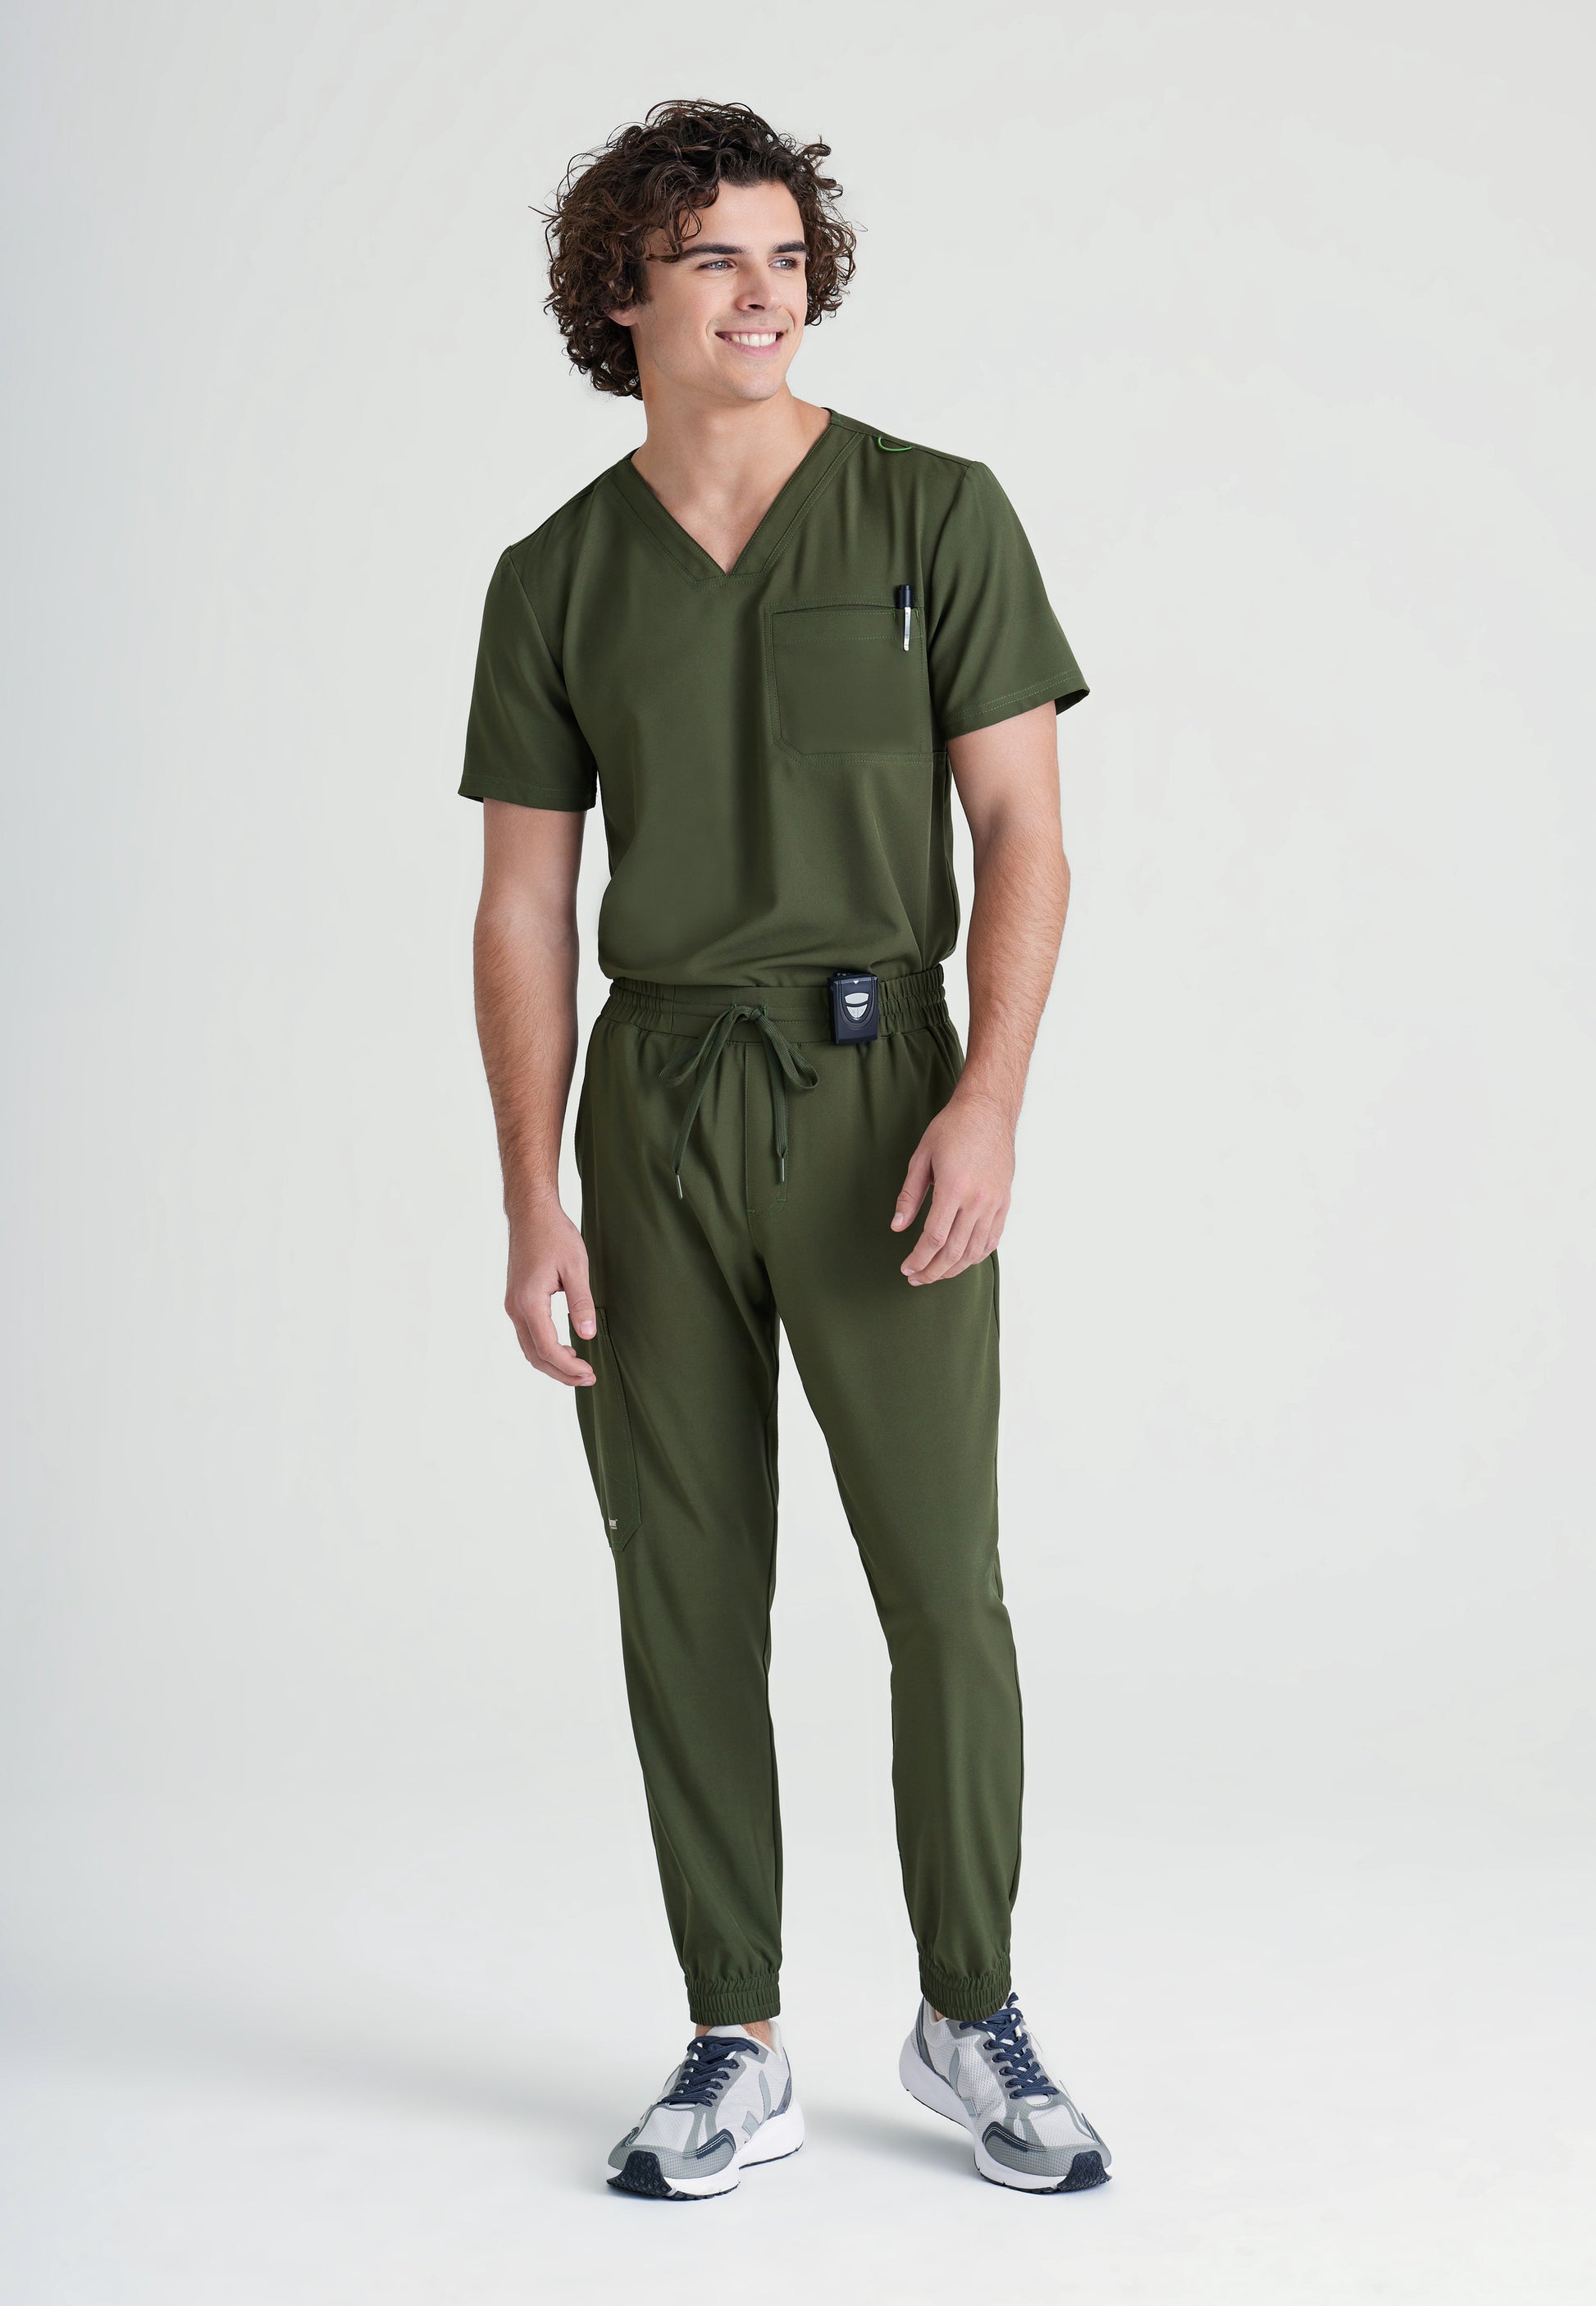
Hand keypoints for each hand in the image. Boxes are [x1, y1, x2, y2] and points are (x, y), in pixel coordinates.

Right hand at [505, 1199, 596, 1384]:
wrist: (531, 1214)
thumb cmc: (554, 1235)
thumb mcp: (576, 1267)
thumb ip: (581, 1302)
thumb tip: (587, 1334)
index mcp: (529, 1303)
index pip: (548, 1348)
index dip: (569, 1367)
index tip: (590, 1373)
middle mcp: (516, 1308)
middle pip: (535, 1355)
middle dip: (561, 1373)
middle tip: (588, 1378)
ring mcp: (513, 1305)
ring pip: (529, 1347)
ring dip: (552, 1362)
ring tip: (579, 1369)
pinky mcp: (516, 1300)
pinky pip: (528, 1334)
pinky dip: (544, 1348)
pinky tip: (564, 1348)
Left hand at [891, 1089, 1014, 1283]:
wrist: (988, 1111)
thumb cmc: (952, 1129)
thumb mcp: (921, 1158)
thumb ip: (909, 1196)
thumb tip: (897, 1227)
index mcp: (954, 1188)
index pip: (934, 1238)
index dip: (918, 1258)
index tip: (906, 1268)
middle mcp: (978, 1200)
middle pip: (954, 1251)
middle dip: (932, 1271)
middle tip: (916, 1278)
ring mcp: (995, 1203)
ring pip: (975, 1250)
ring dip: (953, 1268)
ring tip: (935, 1273)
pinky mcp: (1004, 1202)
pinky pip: (992, 1239)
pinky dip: (976, 1255)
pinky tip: (961, 1260)